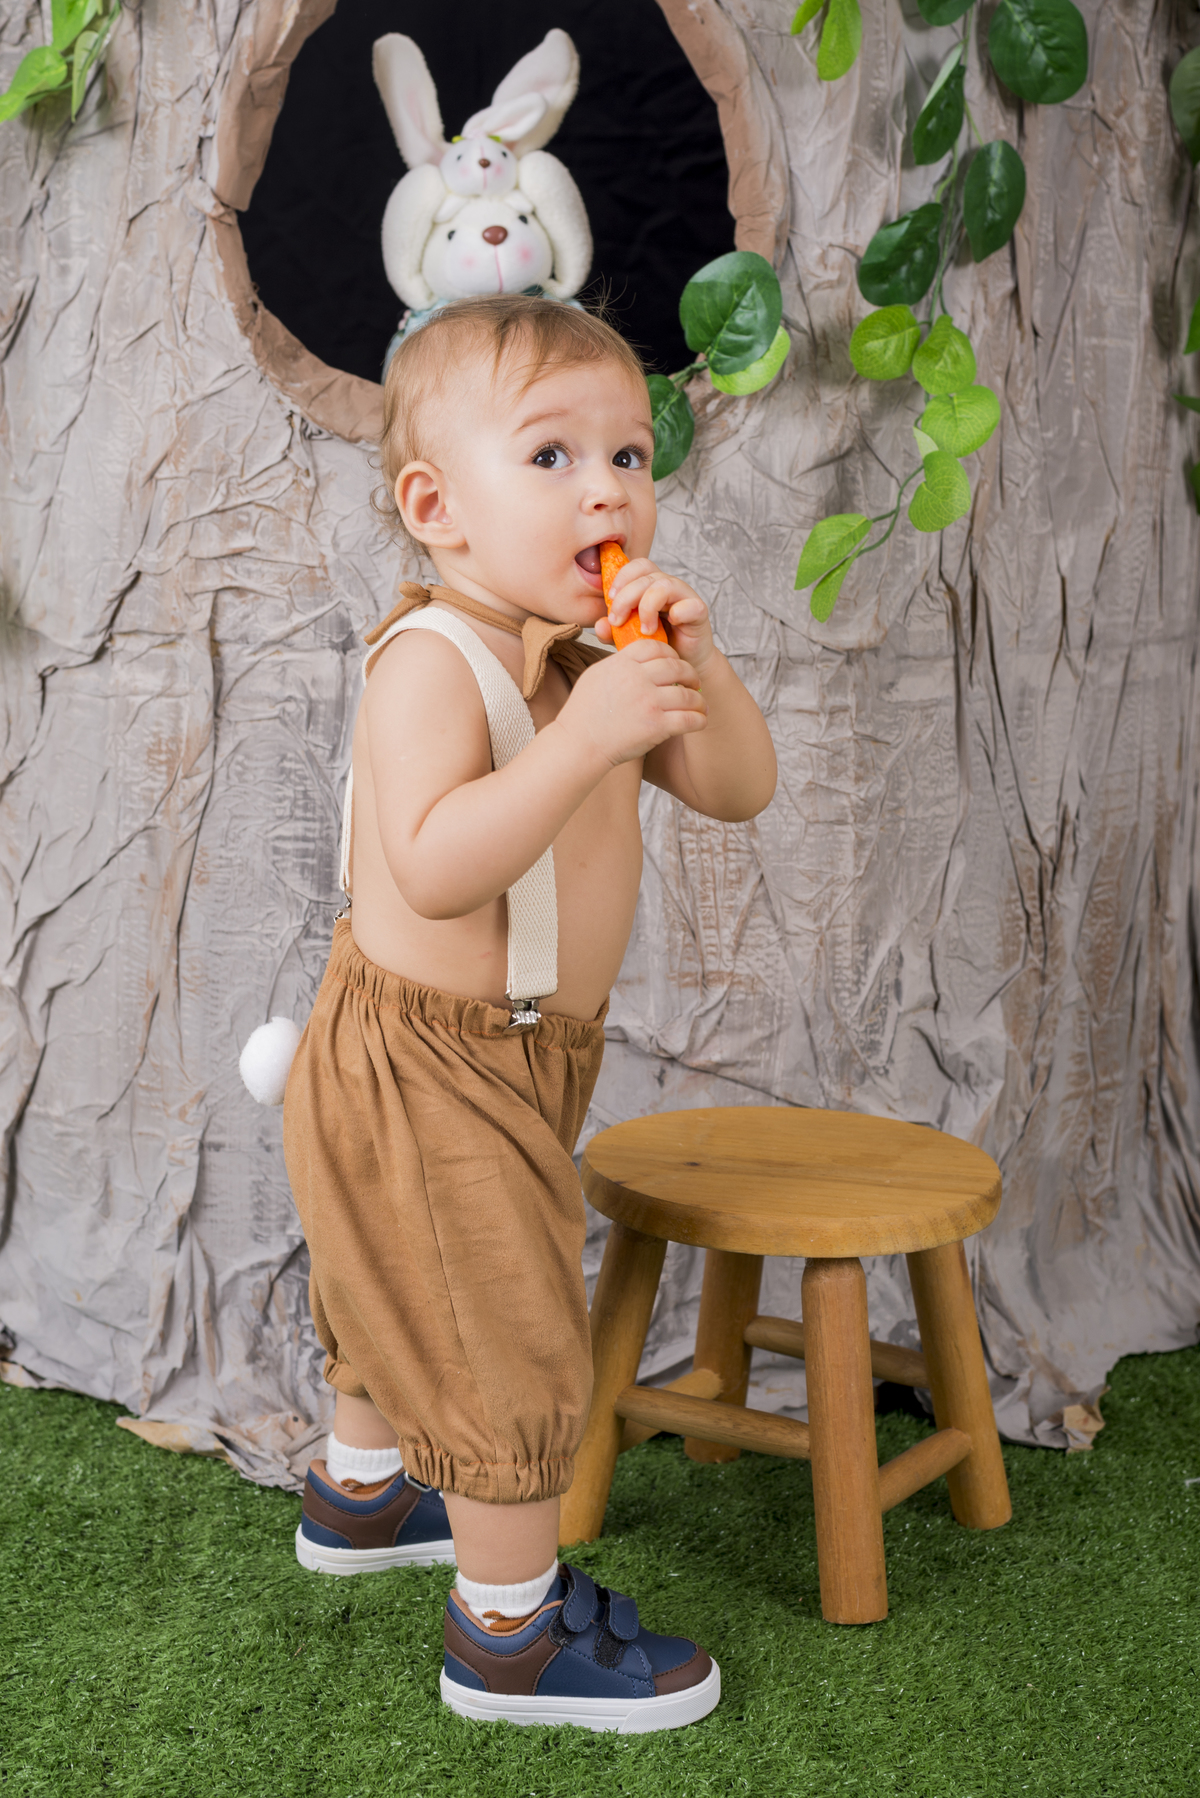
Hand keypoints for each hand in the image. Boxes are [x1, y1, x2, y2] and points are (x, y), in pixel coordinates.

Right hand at [555, 638, 707, 768]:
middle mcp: (637, 678)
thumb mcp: (595, 676)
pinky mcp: (656, 726)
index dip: (671, 653)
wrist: (579, 744)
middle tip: (694, 682)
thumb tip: (635, 658)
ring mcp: (648, 701)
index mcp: (622, 663)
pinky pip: (689, 719)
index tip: (675, 662)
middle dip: (691, 674)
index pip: (656, 646)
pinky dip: (699, 720)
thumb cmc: (583, 714)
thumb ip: (618, 664)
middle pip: (677, 666)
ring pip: (688, 694)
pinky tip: (699, 721)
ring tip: (699, 705)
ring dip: (698, 700)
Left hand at [595, 558, 715, 671]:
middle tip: (618, 620)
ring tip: (644, 630)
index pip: (636, 567)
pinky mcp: (699, 611)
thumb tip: (599, 625)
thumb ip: (613, 631)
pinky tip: (670, 625)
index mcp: (650, 586)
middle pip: (646, 574)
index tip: (609, 600)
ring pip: (664, 585)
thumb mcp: (627, 638)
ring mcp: (684, 596)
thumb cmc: (657, 645)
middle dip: (626, 596)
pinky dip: (678, 613)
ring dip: (648, 606)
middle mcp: (668, 586)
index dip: (621, 578)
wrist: (682, 664)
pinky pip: (690, 604)